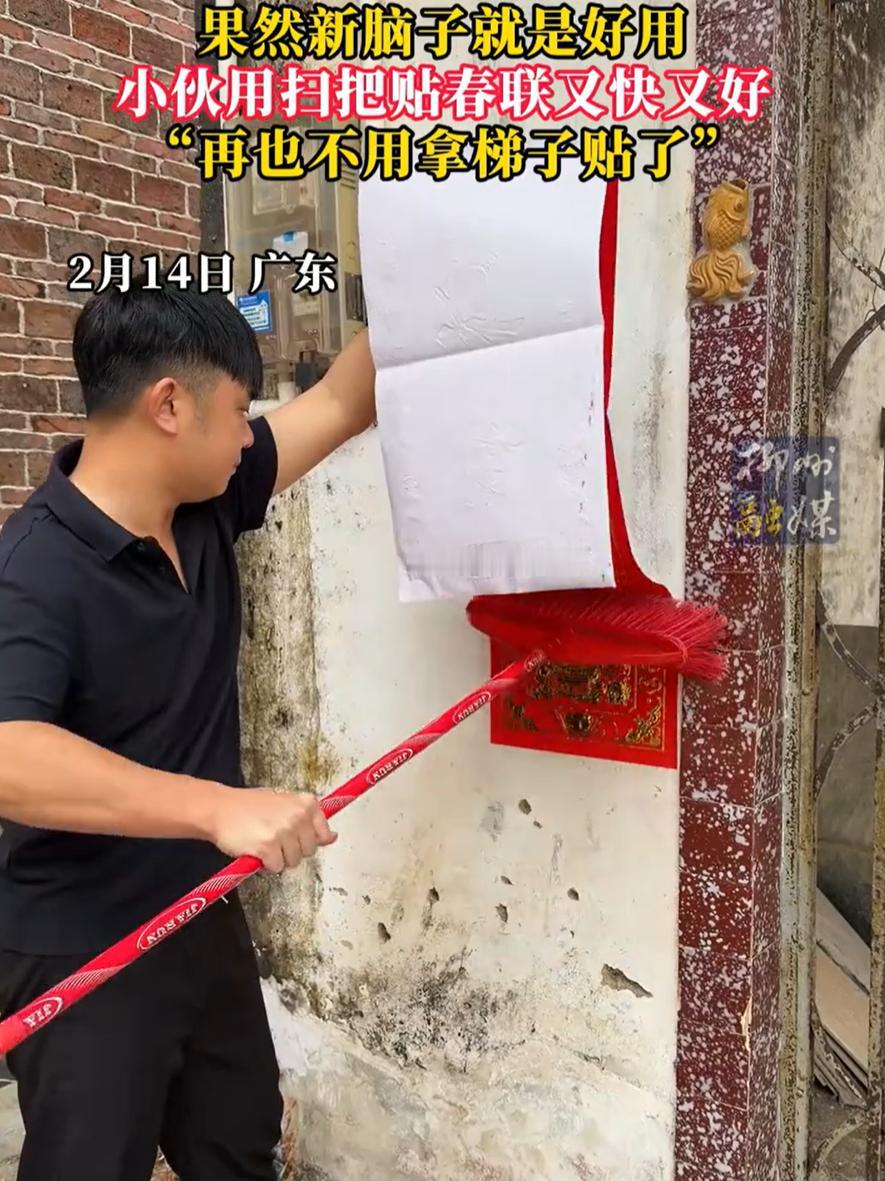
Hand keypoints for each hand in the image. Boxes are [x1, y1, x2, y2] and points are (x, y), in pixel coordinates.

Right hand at [209, 787, 336, 872]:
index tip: (298, 838)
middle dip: (292, 849)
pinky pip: (276, 867)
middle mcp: (298, 816)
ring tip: (263, 841)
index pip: (324, 834)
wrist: (220, 809)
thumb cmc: (251, 806)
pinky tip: (256, 848)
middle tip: (274, 838)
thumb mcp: (285, 803)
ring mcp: (284, 832)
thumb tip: (332, 838)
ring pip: (293, 861)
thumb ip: (308, 819)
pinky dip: (266, 864)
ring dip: (278, 857)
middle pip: (308, 851)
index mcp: (306, 803)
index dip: (310, 840)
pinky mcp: (268, 848)